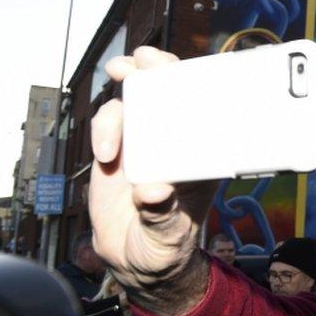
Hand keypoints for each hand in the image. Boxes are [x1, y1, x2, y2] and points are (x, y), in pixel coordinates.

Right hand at [90, 46, 214, 315]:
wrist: (135, 257)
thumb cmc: (165, 245)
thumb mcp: (168, 234)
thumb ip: (162, 215)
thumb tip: (153, 192)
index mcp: (202, 156)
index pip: (210, 113)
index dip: (203, 86)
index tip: (191, 73)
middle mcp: (176, 142)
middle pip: (174, 93)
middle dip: (162, 67)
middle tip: (146, 59)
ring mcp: (147, 141)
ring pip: (140, 99)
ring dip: (132, 79)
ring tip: (120, 71)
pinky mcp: (120, 147)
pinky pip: (112, 121)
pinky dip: (105, 126)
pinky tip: (105, 151)